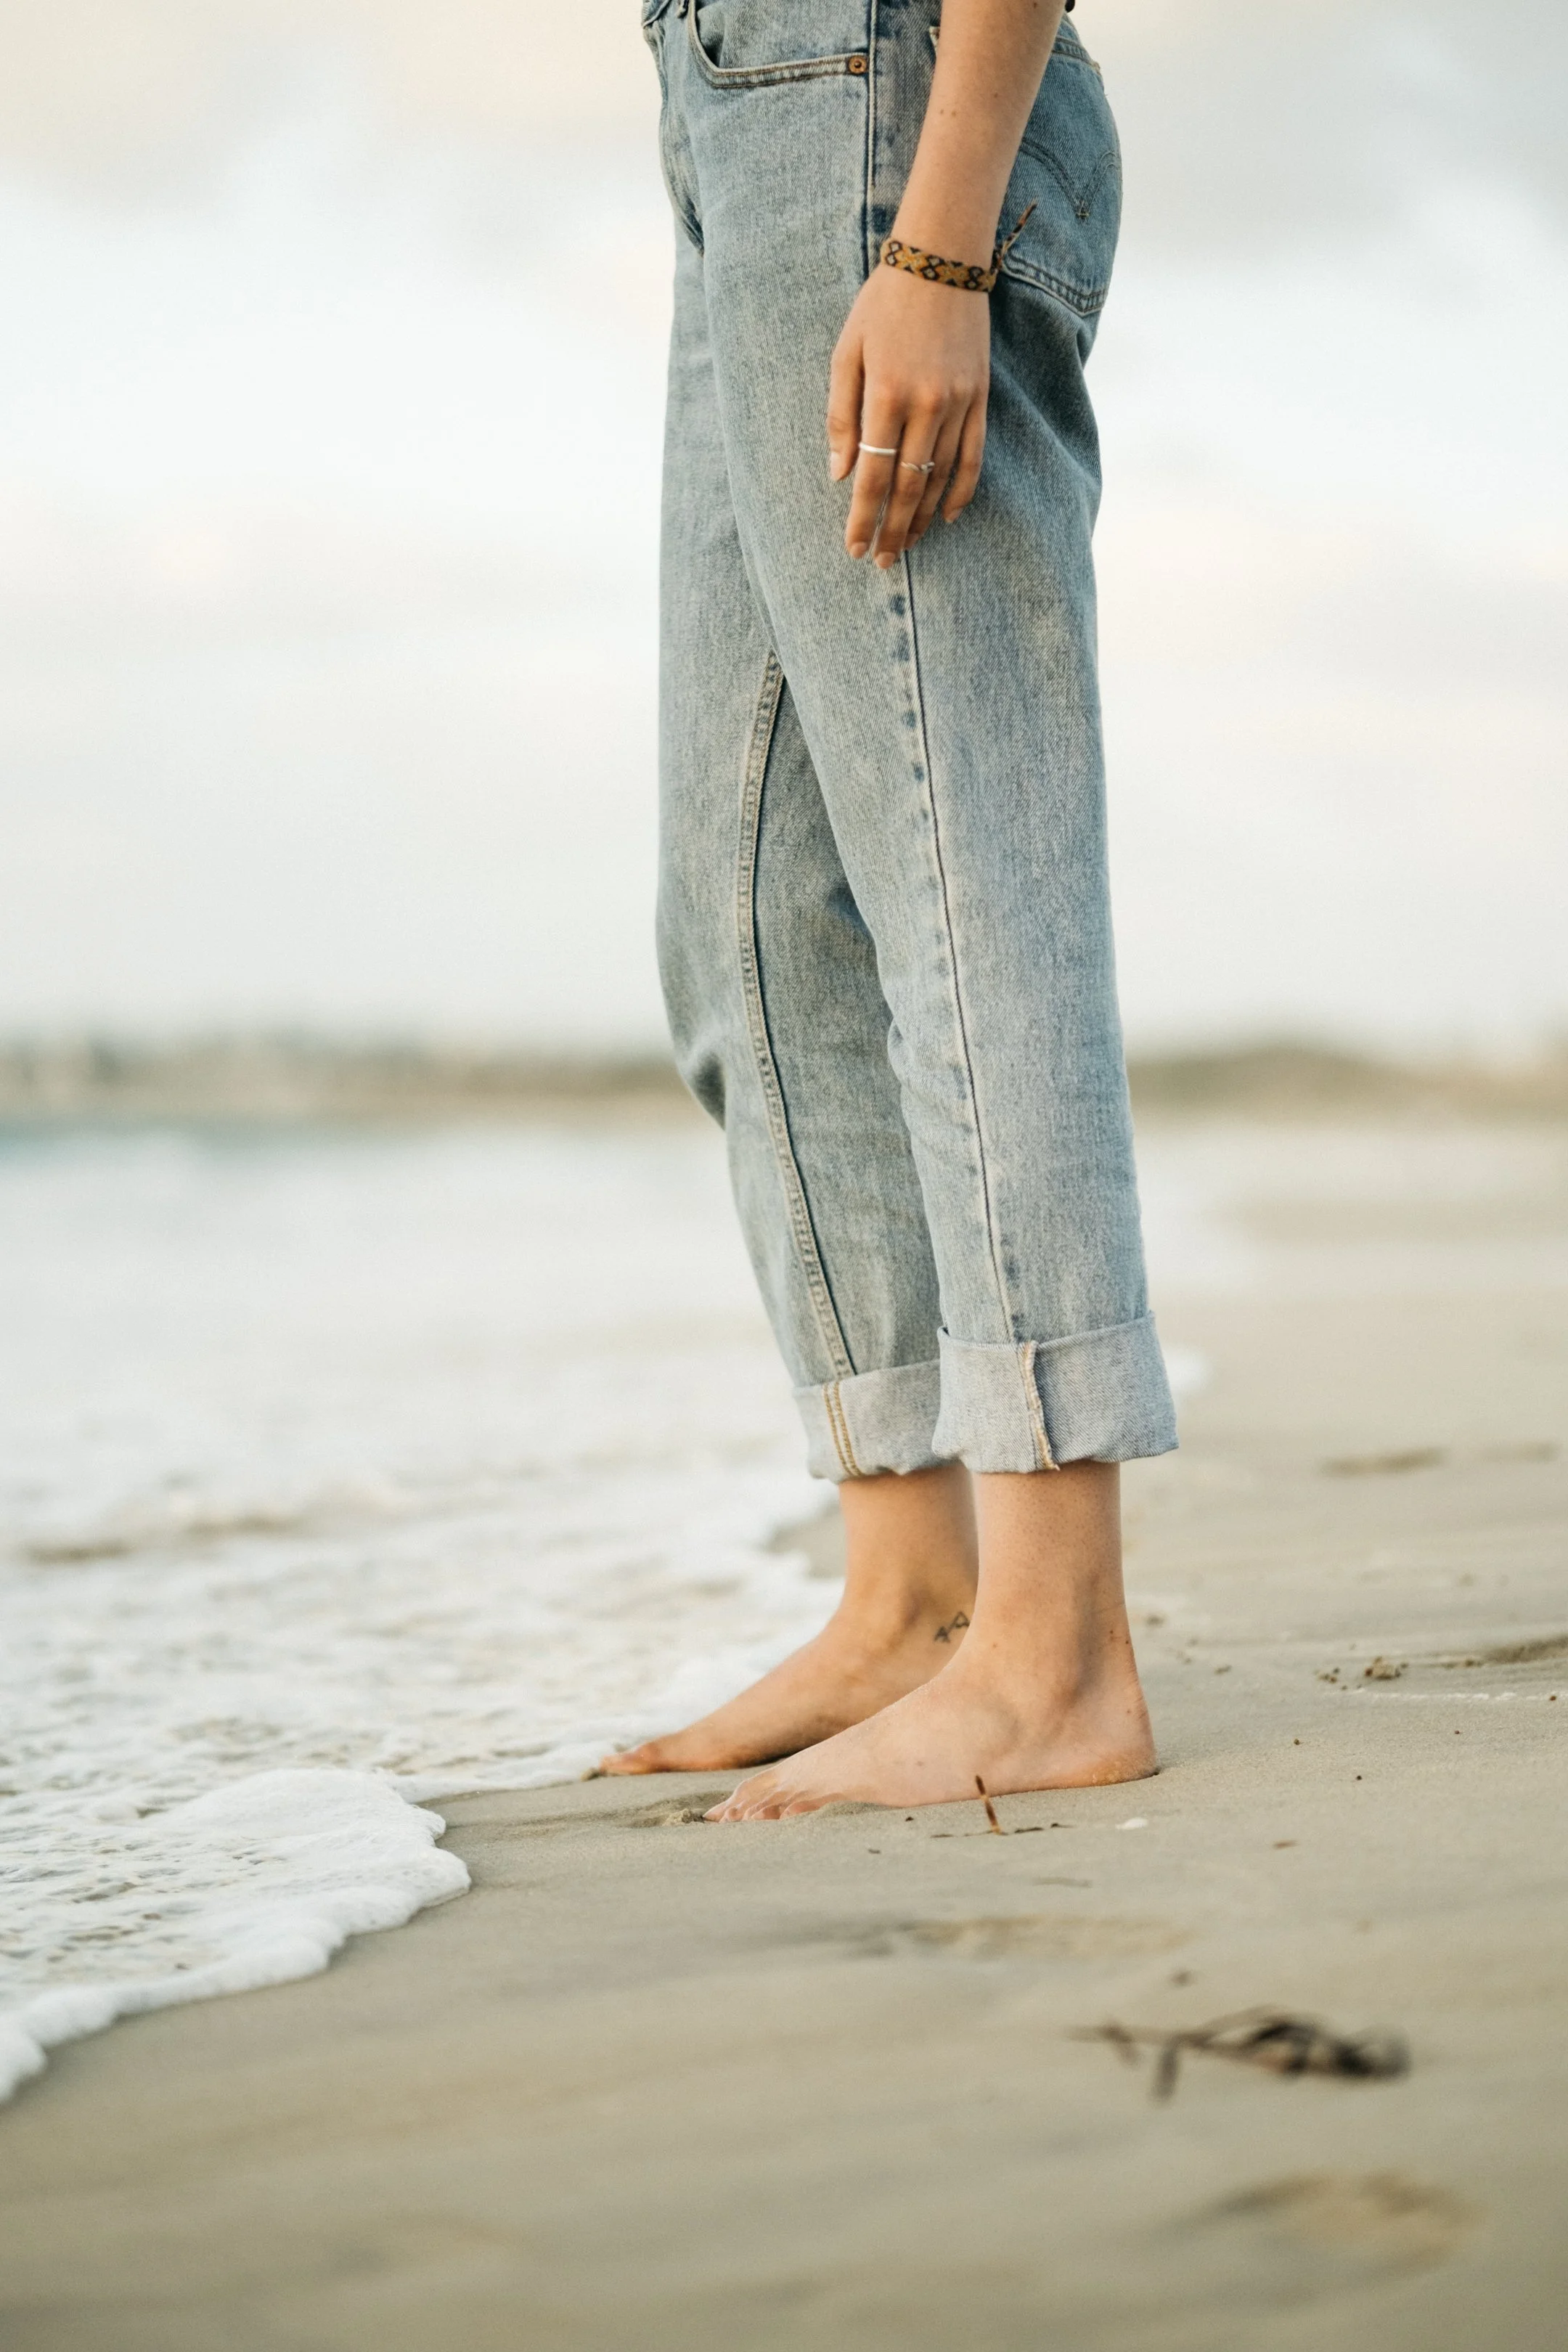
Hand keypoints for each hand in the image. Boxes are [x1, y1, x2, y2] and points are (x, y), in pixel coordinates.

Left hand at [827, 262, 989, 567]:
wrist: (940, 261)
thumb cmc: (882, 306)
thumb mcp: (846, 353)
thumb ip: (840, 416)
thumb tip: (839, 474)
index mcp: (884, 394)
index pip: (871, 474)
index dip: (862, 517)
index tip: (854, 548)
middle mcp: (925, 404)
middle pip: (906, 485)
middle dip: (891, 529)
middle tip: (880, 561)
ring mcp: (957, 403)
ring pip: (939, 477)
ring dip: (921, 517)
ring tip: (905, 545)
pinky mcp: (979, 398)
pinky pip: (973, 456)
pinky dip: (960, 491)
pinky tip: (945, 516)